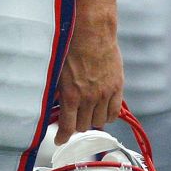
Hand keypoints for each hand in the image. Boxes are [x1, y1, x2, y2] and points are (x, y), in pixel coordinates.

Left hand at [55, 0, 123, 143]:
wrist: (93, 30)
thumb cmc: (71, 45)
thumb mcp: (57, 70)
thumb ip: (56, 91)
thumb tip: (53, 105)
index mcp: (71, 95)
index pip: (67, 128)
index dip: (62, 137)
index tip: (60, 139)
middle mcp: (89, 98)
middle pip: (84, 126)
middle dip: (77, 126)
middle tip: (74, 120)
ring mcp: (105, 93)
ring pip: (100, 121)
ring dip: (93, 120)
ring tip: (89, 114)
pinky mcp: (117, 86)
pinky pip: (115, 112)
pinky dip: (108, 115)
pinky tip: (103, 111)